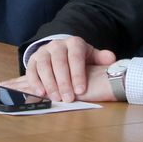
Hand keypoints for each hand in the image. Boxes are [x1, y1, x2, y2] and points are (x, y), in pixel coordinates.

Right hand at [1, 36, 116, 102]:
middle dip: (63, 82)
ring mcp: (43, 51)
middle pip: (59, 62)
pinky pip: (31, 70)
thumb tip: (111, 58)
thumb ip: (101, 58)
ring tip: (55, 98)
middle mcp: (57, 44)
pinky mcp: (33, 60)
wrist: (62, 51)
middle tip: (68, 98)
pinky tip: (41, 93)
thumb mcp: (91, 56)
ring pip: (44, 65)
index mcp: (74, 43)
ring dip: (49, 83)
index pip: (75, 57)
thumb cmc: (79, 58)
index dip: (78, 74)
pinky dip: (34, 82)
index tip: (80, 90)